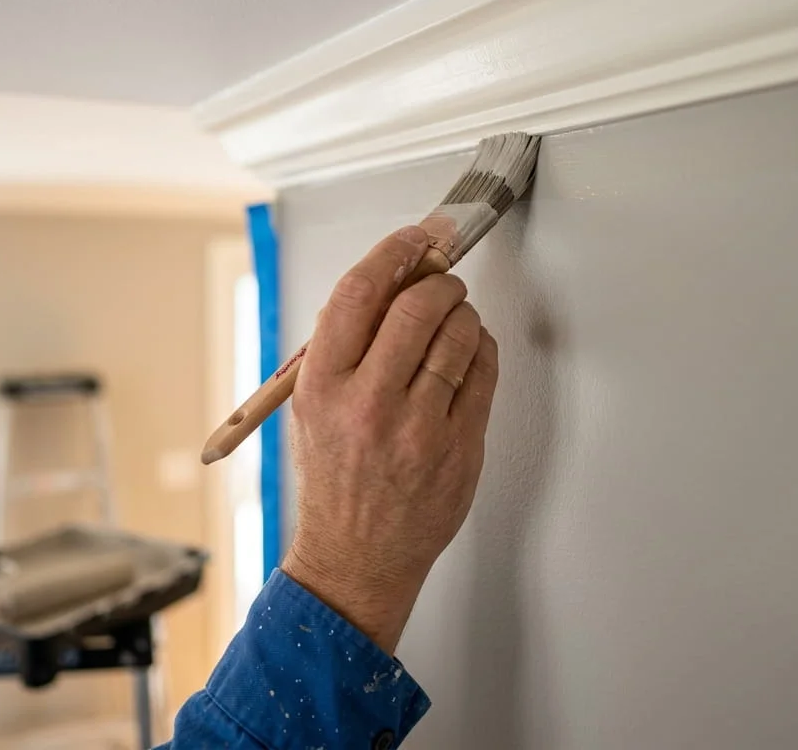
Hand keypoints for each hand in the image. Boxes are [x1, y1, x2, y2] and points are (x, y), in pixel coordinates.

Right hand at [281, 224, 499, 654]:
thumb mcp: (313, 406)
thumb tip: (393, 278)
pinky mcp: (461, 447)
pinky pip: (484, 370)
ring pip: (460, 333)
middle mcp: (369, 404)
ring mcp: (419, 428)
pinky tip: (468, 354)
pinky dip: (482, 348)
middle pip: (419, 305)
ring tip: (454, 322)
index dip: (392, 252)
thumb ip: (345, 345)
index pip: (360, 293)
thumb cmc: (335, 476)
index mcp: (322, 386)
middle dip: (438, 282)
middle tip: (441, 284)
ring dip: (463, 313)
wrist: (357, 556)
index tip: (412, 240)